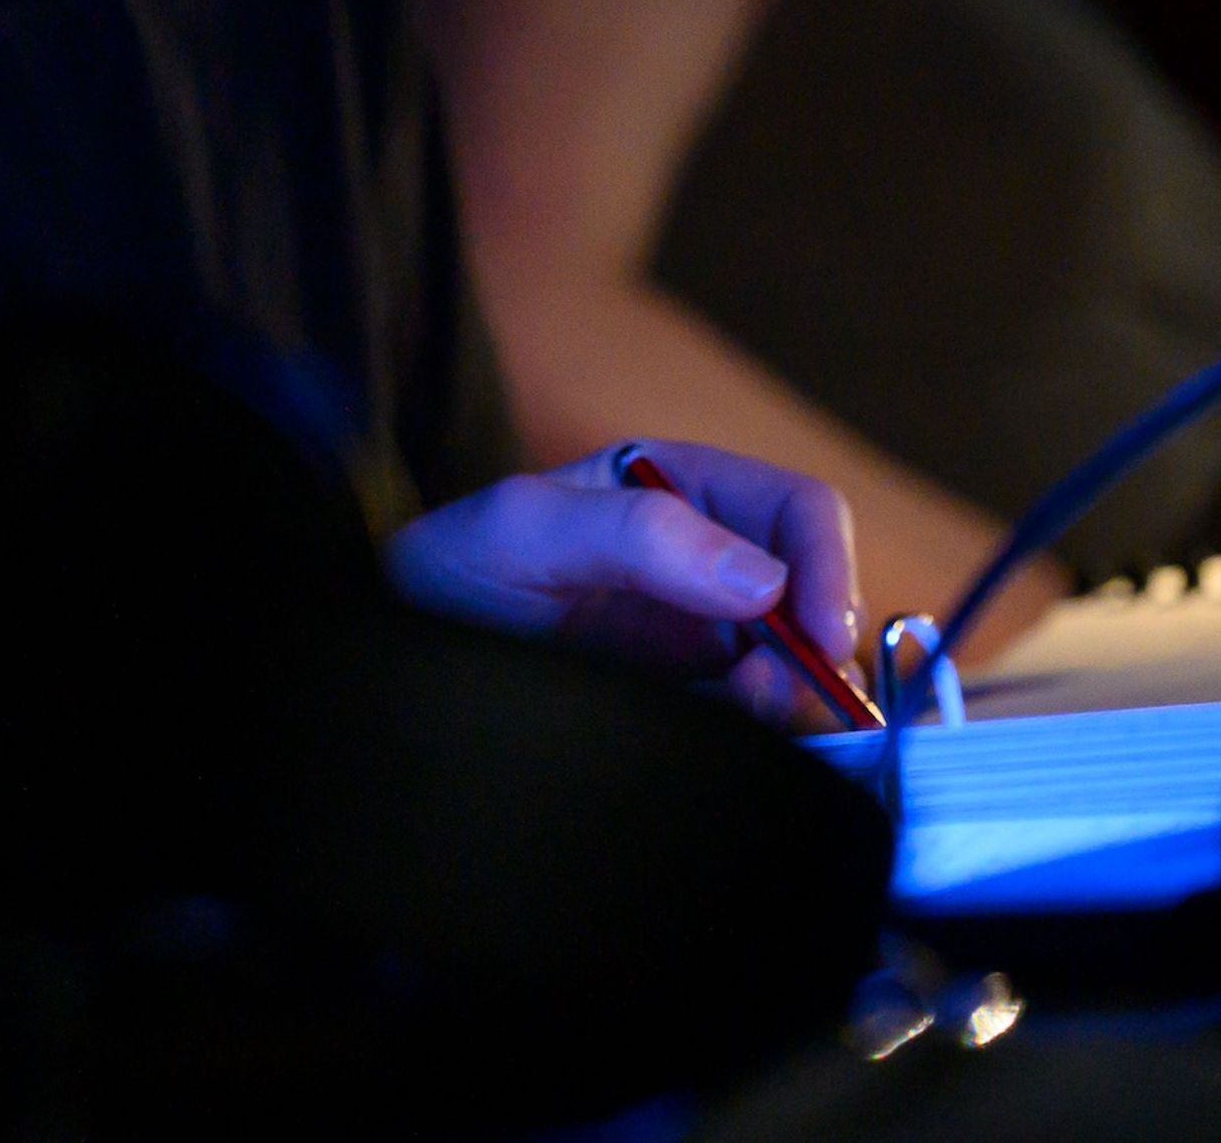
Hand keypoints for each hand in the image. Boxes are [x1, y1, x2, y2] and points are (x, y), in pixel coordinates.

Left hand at [388, 441, 865, 730]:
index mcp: (676, 491)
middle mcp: (701, 561)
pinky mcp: (681, 703)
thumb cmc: (447, 569)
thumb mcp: (521, 530)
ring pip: (793, 666)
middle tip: (786, 692)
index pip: (794, 510)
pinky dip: (759, 729)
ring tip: (745, 707)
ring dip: (793, 694)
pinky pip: (749, 717)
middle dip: (820, 644)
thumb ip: (632, 534)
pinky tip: (724, 730)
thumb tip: (760, 581)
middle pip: (814, 595)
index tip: (820, 632)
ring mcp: (695, 637)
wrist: (395, 661)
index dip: (826, 563)